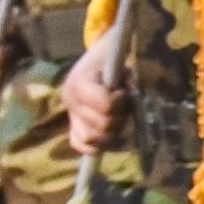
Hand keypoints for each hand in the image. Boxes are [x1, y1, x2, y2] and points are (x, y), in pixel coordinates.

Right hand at [62, 32, 125, 155]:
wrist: (95, 60)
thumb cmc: (110, 59)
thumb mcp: (121, 62)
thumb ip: (128, 79)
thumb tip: (132, 94)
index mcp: (80, 82)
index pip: (106, 104)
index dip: (120, 101)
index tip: (123, 92)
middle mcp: (70, 101)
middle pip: (101, 125)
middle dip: (119, 118)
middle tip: (124, 107)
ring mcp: (70, 115)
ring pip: (91, 138)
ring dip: (110, 132)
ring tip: (117, 118)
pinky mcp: (72, 125)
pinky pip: (80, 144)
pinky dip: (95, 145)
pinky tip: (106, 134)